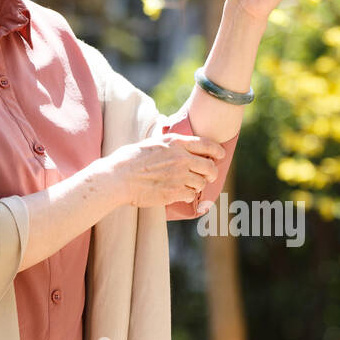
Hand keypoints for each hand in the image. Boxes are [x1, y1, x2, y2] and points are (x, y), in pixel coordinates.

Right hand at [99, 131, 224, 210]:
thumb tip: (177, 145)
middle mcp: (181, 158)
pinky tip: (178, 193)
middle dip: (212, 173)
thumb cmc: (129, 159)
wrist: (119, 178)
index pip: (206, 144)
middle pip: (209, 167)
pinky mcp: (175, 193)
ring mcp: (179, 176)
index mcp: (175, 143)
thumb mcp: (151, 143)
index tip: (220, 155)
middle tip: (209, 177)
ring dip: (197, 185)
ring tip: (187, 185)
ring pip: (201, 183)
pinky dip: (187, 195)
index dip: (217, 151)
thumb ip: (168, 144)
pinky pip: (191, 195)